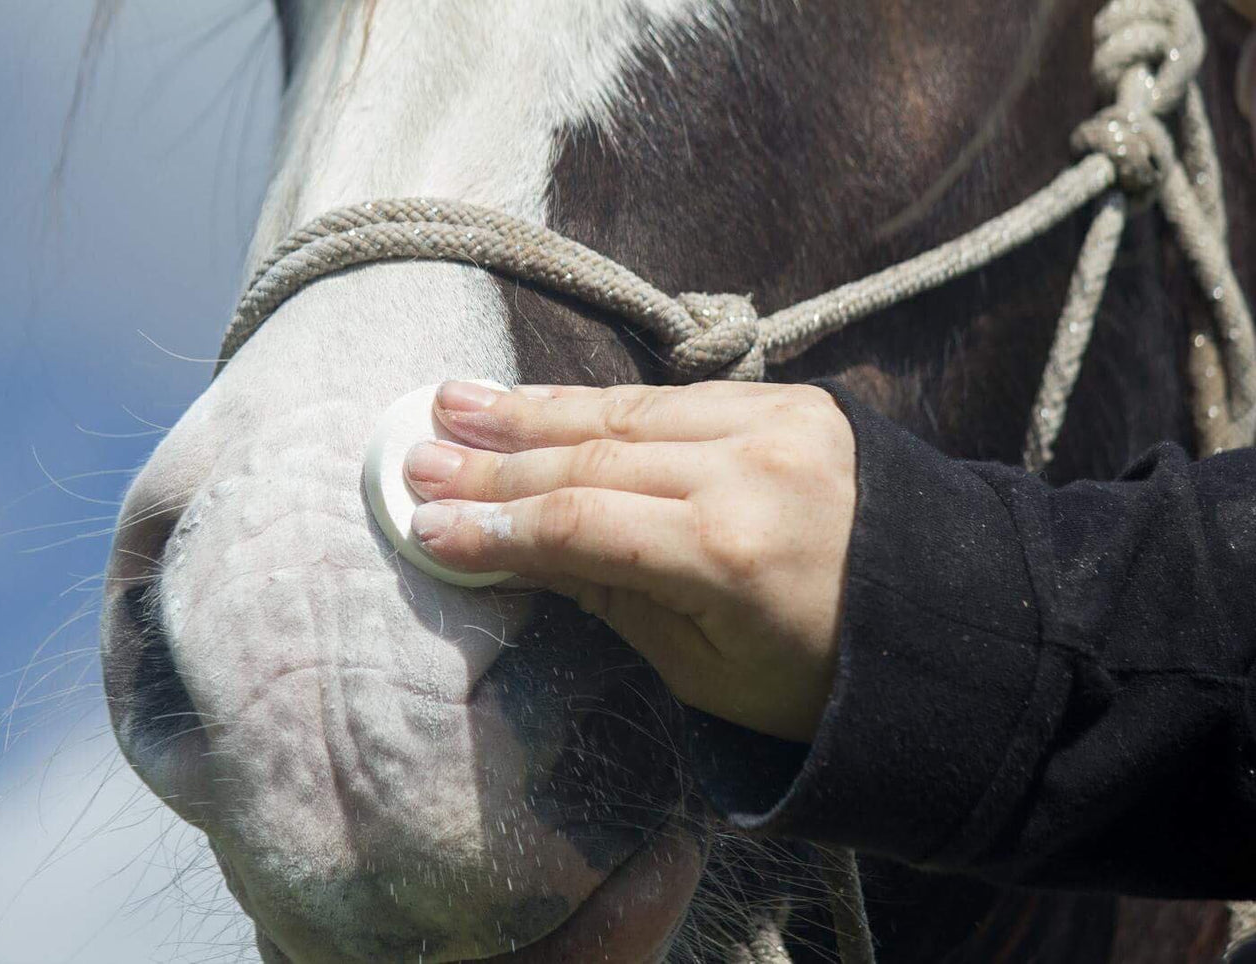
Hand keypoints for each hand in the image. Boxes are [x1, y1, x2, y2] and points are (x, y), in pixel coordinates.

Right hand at [404, 380, 856, 742]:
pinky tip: (541, 399)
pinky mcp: (792, 400)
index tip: (423, 525)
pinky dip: (600, 401)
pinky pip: (674, 397)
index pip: (579, 524)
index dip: (494, 523)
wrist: (952, 620)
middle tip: (415, 456)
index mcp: (729, 555)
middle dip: (494, 460)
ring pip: (624, 411)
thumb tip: (523, 549)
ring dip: (532, 409)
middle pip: (590, 455)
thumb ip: (615, 599)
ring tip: (454, 404)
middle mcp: (748, 469)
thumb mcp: (708, 674)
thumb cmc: (822, 676)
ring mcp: (776, 421)